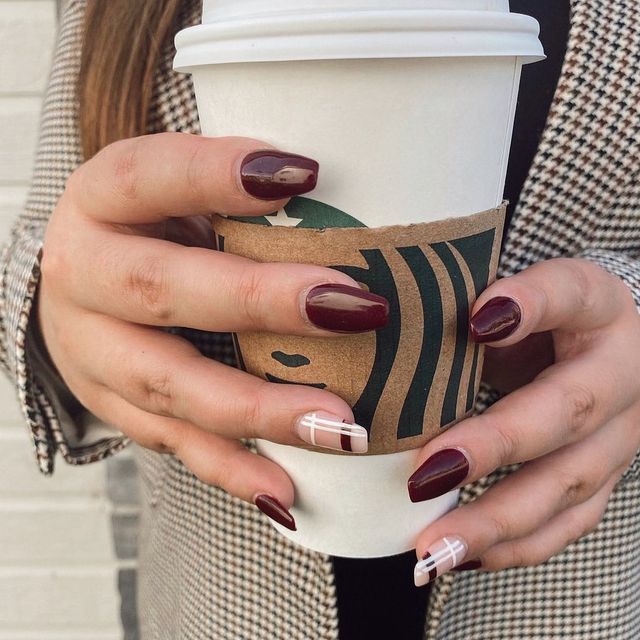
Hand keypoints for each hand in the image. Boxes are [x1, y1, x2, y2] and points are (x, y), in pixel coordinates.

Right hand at [39, 133, 386, 529]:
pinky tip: (286, 489)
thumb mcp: (176, 189)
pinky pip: (171, 443)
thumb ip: (236, 195)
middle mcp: (83, 273)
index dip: (218, 174)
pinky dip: (231, 467)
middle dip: (259, 302)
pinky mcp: (111, 404)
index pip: (150, 175)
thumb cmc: (151, 225)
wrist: (82, 278)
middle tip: (355, 309)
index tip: (306, 173)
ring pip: (167, 384)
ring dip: (256, 408)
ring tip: (339, 426)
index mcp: (102, 198)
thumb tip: (338, 194)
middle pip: (160, 289)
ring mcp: (91, 349)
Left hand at [408, 258, 639, 584]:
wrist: (601, 342)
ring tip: (433, 547)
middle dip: (495, 447)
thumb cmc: (541, 313)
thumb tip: (446, 319)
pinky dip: (512, 547)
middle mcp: (622, 373)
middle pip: (566, 412)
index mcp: (596, 305)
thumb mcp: (515, 289)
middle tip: (426, 475)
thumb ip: (480, 297)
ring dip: (496, 521)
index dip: (528, 305)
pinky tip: (460, 558)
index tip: (478, 320)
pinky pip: (567, 523)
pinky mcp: (603, 477)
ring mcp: (619, 434)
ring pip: (567, 486)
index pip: (567, 293)